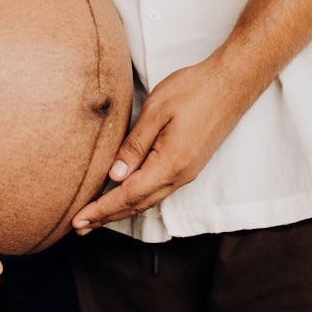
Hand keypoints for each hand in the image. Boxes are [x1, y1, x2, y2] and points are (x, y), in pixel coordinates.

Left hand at [71, 56, 243, 233]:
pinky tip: (125, 197)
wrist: (232, 83)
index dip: (101, 210)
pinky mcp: (190, 165)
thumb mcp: (156, 111)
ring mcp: (187, 172)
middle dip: (107, 217)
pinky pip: (158, 190)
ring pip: (148, 200)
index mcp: (170, 163)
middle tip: (79, 227)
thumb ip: (134, 145)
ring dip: (121, 210)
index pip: (128, 196)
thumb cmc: (194, 90)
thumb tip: (115, 176)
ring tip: (96, 217)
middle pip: (137, 205)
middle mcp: (180, 175)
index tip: (79, 220)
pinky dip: (137, 198)